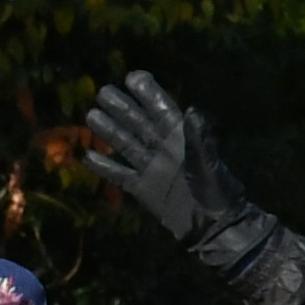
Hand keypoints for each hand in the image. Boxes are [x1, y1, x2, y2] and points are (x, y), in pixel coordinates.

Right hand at [80, 73, 257, 253]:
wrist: (213, 227)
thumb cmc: (217, 193)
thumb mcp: (209, 164)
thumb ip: (199, 139)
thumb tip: (192, 110)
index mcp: (182, 140)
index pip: (162, 111)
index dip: (149, 94)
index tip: (133, 77)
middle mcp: (164, 150)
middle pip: (138, 124)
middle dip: (123, 107)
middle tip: (103, 91)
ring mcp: (152, 169)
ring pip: (126, 145)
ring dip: (109, 130)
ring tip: (91, 115)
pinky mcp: (143, 189)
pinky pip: (120, 175)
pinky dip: (105, 167)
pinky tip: (87, 156)